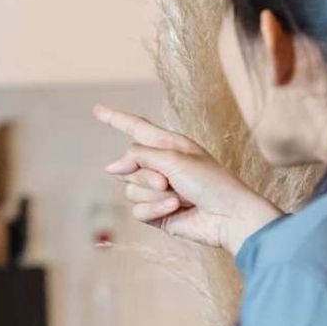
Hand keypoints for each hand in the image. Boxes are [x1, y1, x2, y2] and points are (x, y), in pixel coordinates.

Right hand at [94, 103, 280, 254]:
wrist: (229, 216)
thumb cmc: (211, 181)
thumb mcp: (173, 158)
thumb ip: (139, 156)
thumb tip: (111, 167)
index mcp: (168, 145)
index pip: (136, 127)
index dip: (115, 118)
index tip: (97, 109)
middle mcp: (160, 166)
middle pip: (128, 165)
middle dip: (145, 175)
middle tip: (168, 180)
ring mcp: (157, 191)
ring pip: (131, 190)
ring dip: (153, 194)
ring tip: (178, 197)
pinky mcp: (156, 213)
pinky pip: (138, 210)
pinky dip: (155, 210)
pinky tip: (176, 210)